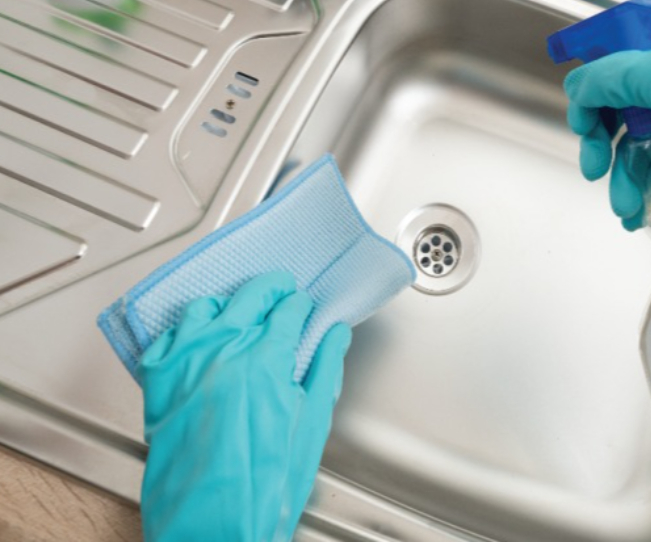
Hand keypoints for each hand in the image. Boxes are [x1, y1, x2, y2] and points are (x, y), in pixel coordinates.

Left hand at [138, 272, 350, 541]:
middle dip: (271, 288)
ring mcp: (185, 364)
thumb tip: (336, 334)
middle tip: (281, 289)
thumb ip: (324, 368)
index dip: (300, 304)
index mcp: (265, 361)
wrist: (213, 524)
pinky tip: (197, 333)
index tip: (303, 306)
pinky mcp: (158, 382)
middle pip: (249, 297)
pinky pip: (167, 336)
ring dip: (227, 303)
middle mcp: (222, 352)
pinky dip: (185, 328)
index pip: (287, 310)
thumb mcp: (312, 425)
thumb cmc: (265, 484)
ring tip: (239, 308)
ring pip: (205, 307)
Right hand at [563, 27, 650, 231]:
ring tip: (625, 204)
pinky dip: (634, 194)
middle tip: (594, 168)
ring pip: (624, 149)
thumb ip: (612, 74)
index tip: (583, 122)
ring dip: (618, 180)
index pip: (608, 64)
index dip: (589, 92)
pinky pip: (645, 173)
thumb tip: (577, 88)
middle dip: (597, 144)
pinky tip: (636, 212)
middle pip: (607, 111)